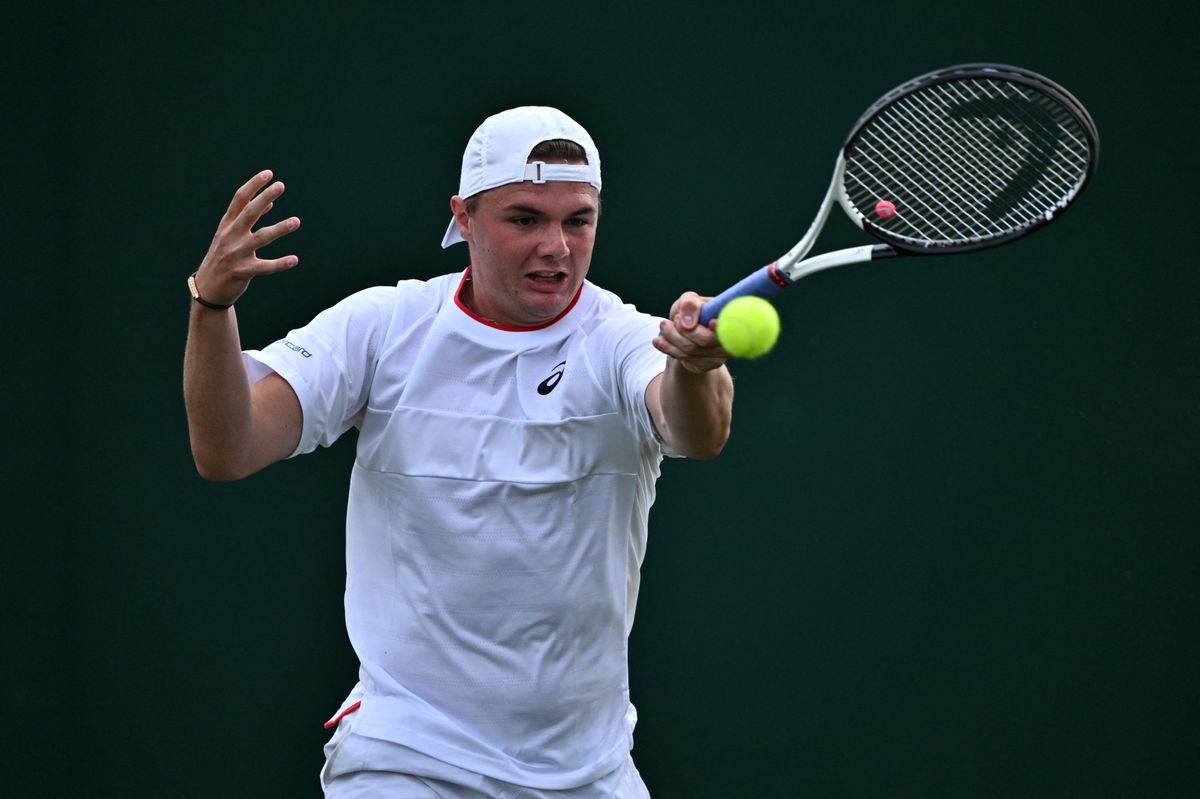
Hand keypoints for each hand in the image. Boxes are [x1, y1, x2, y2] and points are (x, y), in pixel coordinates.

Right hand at [193, 170, 300, 305]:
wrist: (207, 288)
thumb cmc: (223, 257)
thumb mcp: (230, 235)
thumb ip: (247, 219)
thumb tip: (270, 203)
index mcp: (227, 225)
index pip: (239, 199)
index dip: (253, 185)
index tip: (268, 174)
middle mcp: (230, 236)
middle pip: (249, 213)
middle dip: (264, 198)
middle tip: (280, 185)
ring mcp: (236, 254)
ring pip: (260, 238)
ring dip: (280, 229)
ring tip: (297, 221)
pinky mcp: (242, 272)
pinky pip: (265, 267)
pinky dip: (280, 263)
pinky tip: (294, 260)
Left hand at [653, 291, 728, 373]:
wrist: (687, 327)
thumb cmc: (692, 310)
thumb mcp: (689, 300)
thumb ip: (690, 304)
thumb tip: (688, 324)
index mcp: (732, 319)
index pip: (732, 327)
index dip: (722, 326)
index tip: (711, 321)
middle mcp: (731, 340)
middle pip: (705, 340)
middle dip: (682, 329)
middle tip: (671, 319)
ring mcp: (721, 356)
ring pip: (691, 351)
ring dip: (672, 337)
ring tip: (663, 325)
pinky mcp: (707, 365)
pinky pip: (685, 359)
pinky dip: (668, 348)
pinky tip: (658, 341)